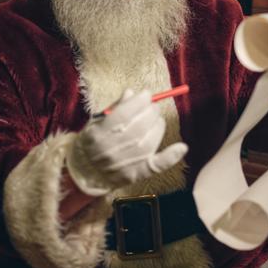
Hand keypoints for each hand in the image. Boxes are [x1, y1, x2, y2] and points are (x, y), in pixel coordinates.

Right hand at [66, 89, 187, 195]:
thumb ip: (115, 107)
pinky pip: (156, 165)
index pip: (124, 113)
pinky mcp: (136, 174)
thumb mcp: (96, 122)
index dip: (139, 101)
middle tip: (152, 105)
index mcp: (99, 133)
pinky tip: (182, 147)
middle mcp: (112, 149)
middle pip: (139, 126)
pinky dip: (171, 156)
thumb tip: (132, 93)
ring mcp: (125, 163)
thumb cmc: (91, 142)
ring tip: (156, 119)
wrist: (85, 173)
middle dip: (150, 110)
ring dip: (158, 125)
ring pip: (149, 140)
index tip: (146, 94)